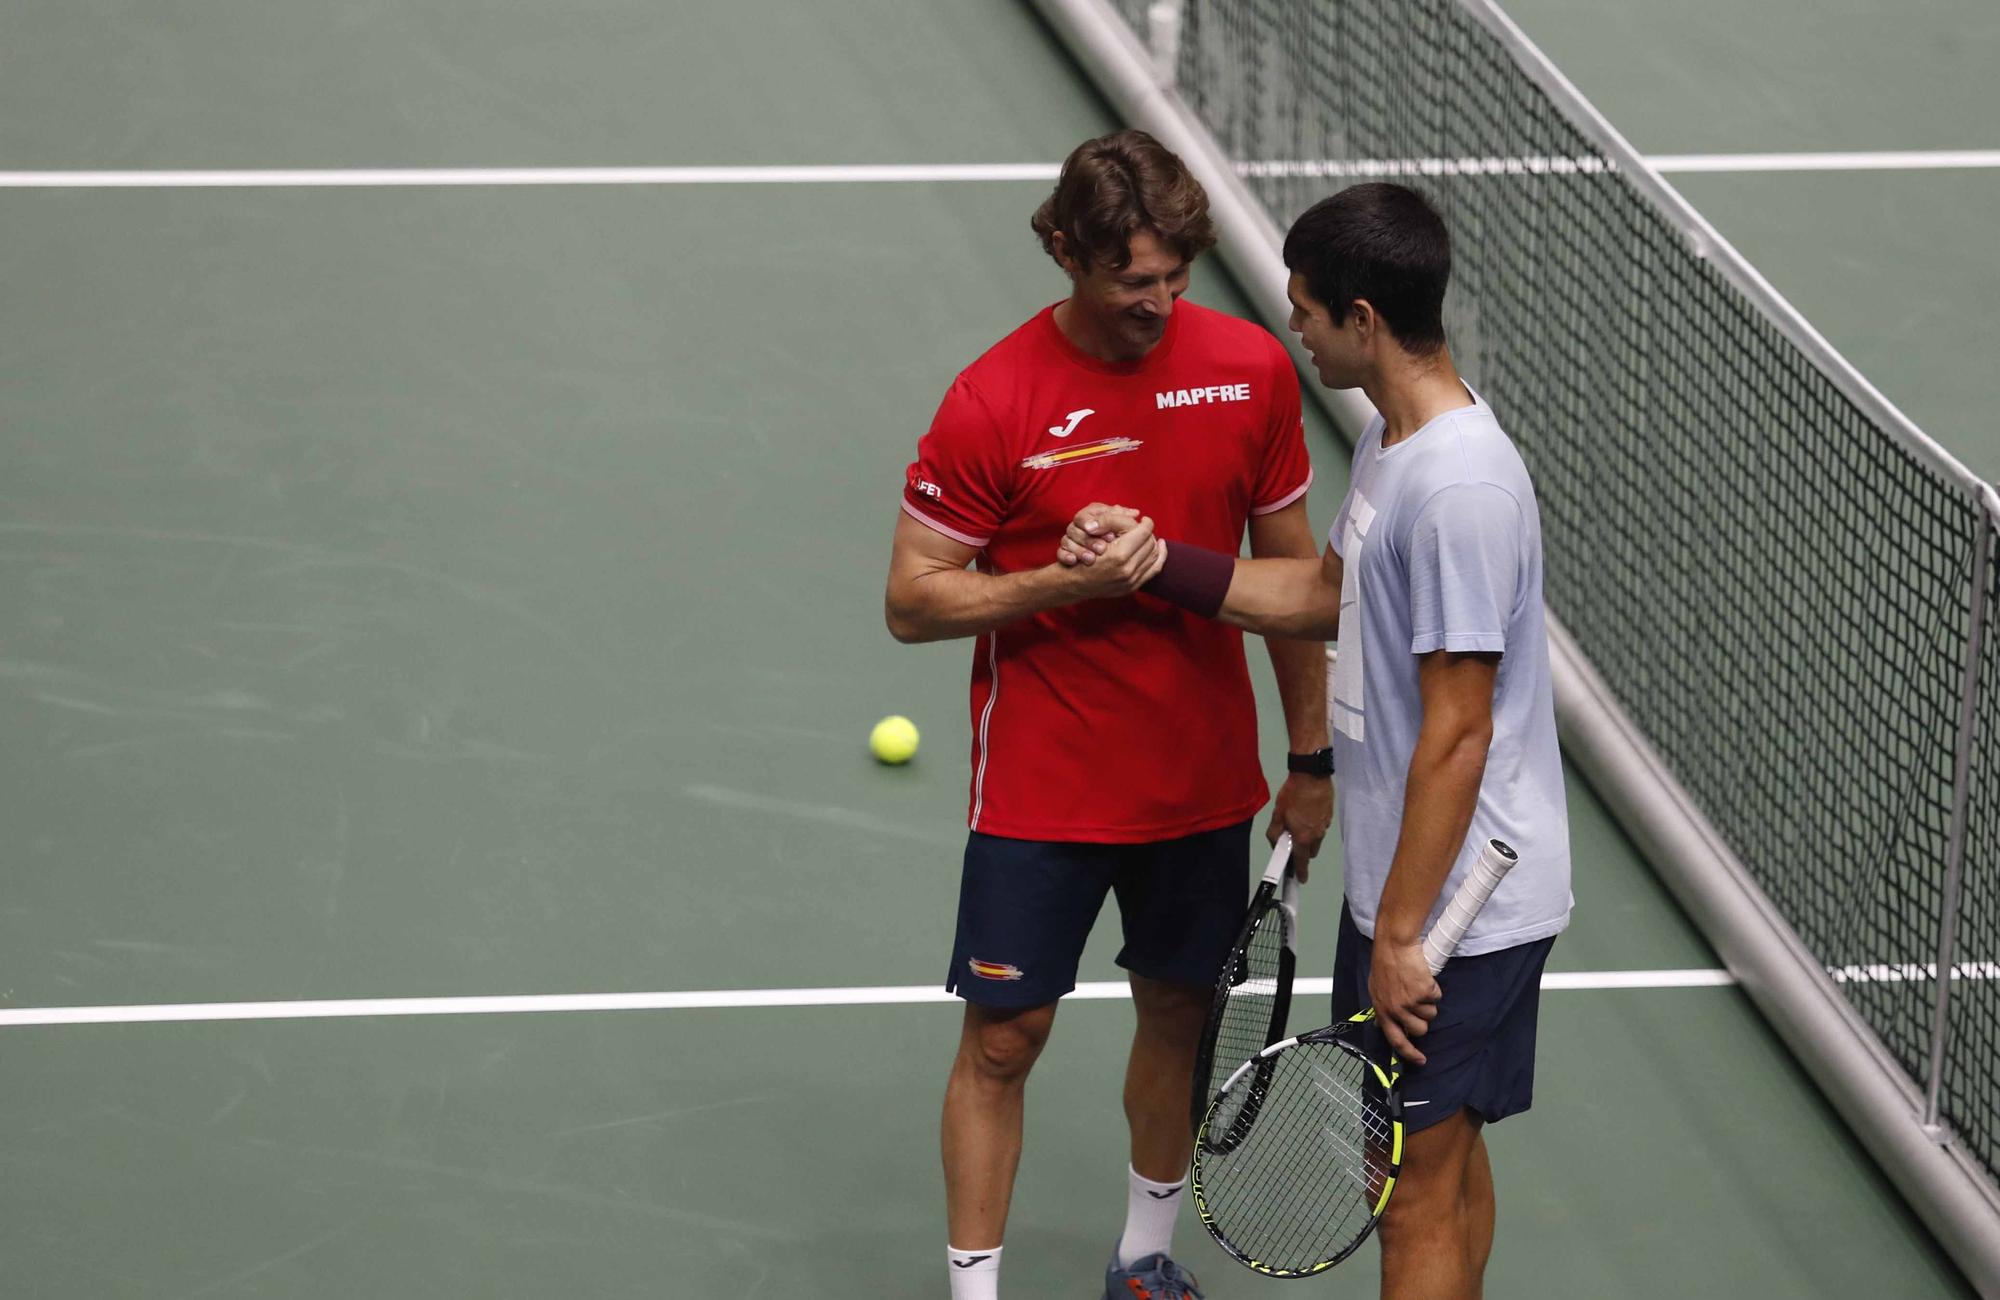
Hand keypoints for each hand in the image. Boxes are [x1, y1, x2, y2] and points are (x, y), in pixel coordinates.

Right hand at [1057, 512, 1164, 597]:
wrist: (1074, 583)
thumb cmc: (1081, 556)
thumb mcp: (1094, 535)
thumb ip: (1114, 522)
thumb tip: (1134, 515)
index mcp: (1119, 554)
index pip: (1143, 532)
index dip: (1146, 523)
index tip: (1144, 519)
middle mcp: (1128, 569)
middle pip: (1150, 543)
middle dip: (1149, 533)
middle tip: (1145, 527)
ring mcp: (1131, 580)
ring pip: (1154, 556)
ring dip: (1154, 543)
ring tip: (1150, 536)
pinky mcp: (1132, 587)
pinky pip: (1154, 570)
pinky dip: (1159, 557)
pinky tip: (1160, 548)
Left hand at [1266, 774, 1331, 881]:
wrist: (1311, 775)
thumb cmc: (1292, 795)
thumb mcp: (1277, 815)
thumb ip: (1274, 834)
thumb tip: (1276, 844)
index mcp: (1303, 838)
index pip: (1302, 861)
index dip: (1301, 872)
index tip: (1300, 879)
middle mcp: (1317, 835)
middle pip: (1310, 852)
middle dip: (1302, 852)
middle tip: (1291, 840)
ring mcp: (1325, 826)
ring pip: (1316, 840)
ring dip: (1308, 838)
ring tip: (1297, 822)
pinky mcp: (1329, 816)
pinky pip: (1321, 828)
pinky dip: (1313, 827)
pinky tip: (1307, 813)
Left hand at [1367, 938, 1439, 1065]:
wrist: (1394, 945)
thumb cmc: (1385, 963)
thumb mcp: (1377, 989)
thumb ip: (1384, 1008)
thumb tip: (1385, 1025)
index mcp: (1382, 1011)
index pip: (1395, 1040)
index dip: (1409, 1053)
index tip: (1420, 1060)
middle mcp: (1395, 1010)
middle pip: (1420, 1030)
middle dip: (1423, 1019)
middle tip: (1419, 1002)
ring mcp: (1410, 1002)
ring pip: (1431, 1014)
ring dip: (1428, 1001)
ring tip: (1417, 984)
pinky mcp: (1423, 992)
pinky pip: (1437, 997)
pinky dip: (1433, 987)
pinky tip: (1423, 976)